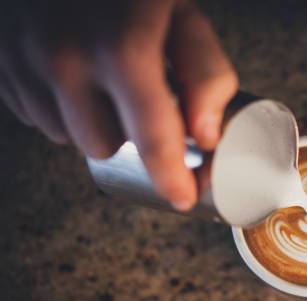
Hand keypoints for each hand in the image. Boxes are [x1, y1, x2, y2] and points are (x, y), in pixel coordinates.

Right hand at [0, 0, 237, 210]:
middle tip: (138, 100)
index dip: (171, 177)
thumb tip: (207, 137)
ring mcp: (23, 60)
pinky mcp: (1, 63)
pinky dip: (59, 106)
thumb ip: (207, 75)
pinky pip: (35, 115)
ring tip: (103, 80)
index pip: (153, 138)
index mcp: (123, 48)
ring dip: (90, 121)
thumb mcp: (183, 15)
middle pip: (104, 146)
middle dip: (127, 135)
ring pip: (66, 136)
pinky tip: (73, 76)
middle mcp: (65, 59)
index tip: (182, 198)